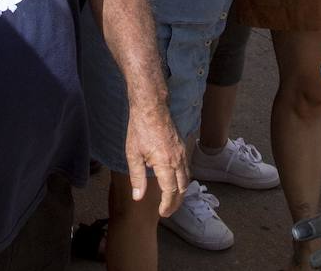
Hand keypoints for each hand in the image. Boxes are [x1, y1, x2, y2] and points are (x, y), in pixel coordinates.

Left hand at [125, 101, 188, 217]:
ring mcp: (182, 153)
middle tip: (167, 211)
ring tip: (172, 200)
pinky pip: (187, 168)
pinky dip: (183, 180)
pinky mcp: (182, 147)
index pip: (171, 190)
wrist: (151, 107)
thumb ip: (137, 177)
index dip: (167, 205)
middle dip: (176, 202)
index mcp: (165, 163)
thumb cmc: (140, 129)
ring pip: (187, 178)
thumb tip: (138, 197)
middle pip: (183, 187)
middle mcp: (178, 159)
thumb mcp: (133, 154)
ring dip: (181, 192)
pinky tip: (175, 182)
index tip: (162, 213)